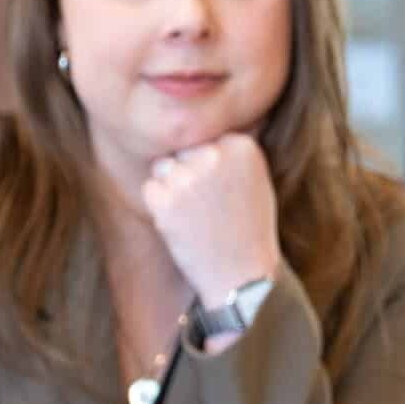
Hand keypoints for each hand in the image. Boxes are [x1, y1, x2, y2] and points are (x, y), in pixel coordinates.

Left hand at [140, 133, 279, 308]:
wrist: (241, 278)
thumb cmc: (248, 231)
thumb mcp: (255, 180)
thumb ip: (232, 152)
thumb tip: (207, 125)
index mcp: (241, 145)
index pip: (207, 139)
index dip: (208, 166)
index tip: (221, 191)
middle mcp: (214, 154)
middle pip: (182, 151)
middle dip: (187, 173)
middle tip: (205, 208)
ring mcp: (188, 176)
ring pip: (162, 167)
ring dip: (171, 188)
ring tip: (195, 217)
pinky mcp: (164, 199)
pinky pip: (149, 188)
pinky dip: (159, 207)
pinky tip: (182, 226)